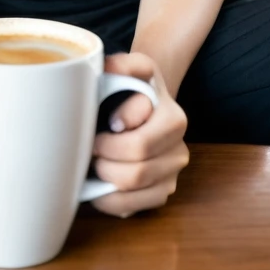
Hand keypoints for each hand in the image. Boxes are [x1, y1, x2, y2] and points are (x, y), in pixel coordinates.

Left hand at [90, 51, 188, 217]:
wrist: (147, 103)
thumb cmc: (134, 87)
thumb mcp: (133, 67)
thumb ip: (123, 63)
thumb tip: (108, 69)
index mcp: (174, 121)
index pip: (140, 142)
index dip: (111, 141)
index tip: (102, 127)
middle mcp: (179, 151)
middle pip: (136, 171)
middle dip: (105, 162)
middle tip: (91, 148)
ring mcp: (172, 175)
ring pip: (133, 191)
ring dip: (106, 179)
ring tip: (94, 162)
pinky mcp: (161, 193)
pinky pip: (134, 206)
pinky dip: (110, 199)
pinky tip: (99, 185)